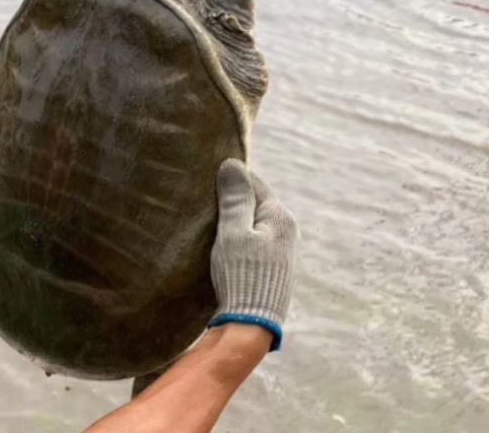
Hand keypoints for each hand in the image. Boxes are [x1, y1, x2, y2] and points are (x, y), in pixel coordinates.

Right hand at [207, 159, 296, 350]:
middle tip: (201, 201)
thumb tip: (232, 163)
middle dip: (231, 201)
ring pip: (252, 224)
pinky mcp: (271, 268)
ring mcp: (280, 251)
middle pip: (254, 204)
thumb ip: (234, 199)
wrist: (251, 325)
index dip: (229, 180)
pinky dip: (236, 239)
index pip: (254, 183)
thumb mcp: (233, 233)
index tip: (204, 180)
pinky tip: (221, 245)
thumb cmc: (242, 276)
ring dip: (233, 222)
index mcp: (281, 217)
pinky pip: (252, 242)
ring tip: (208, 223)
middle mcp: (287, 231)